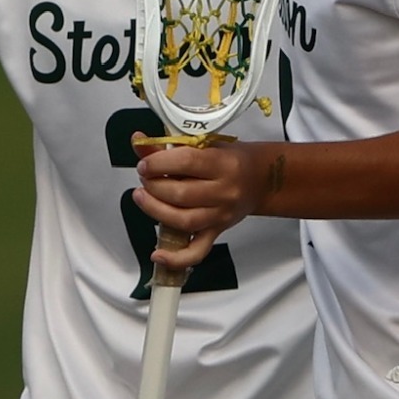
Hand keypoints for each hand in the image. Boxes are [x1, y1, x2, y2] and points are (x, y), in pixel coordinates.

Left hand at [134, 141, 276, 269]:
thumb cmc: (230, 160)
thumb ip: (168, 145)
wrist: (260, 179)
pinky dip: (176, 258)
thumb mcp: (204, 144)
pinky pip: (197, 251)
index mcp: (222, 163)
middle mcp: (224, 192)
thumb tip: (138, 140)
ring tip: (142, 198)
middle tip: (145, 178)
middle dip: (153, 186)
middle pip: (181, 194)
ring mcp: (220, 215)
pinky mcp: (217, 232)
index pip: (186, 162)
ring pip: (184, 221)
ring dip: (156, 211)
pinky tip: (158, 254)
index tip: (144, 164)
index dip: (158, 163)